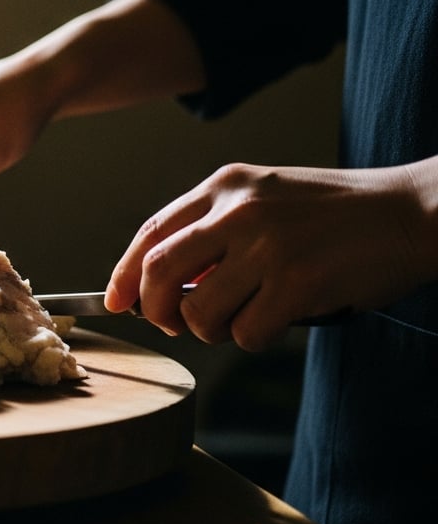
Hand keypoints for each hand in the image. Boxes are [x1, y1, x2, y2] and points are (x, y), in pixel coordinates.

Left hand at [104, 161, 437, 350]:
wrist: (413, 213)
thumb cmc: (339, 214)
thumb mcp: (266, 198)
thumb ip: (216, 230)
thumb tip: (163, 283)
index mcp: (225, 185)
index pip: (152, 232)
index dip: (125, 273)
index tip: (115, 301)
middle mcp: (238, 210)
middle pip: (158, 273)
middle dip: (154, 310)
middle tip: (172, 323)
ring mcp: (266, 245)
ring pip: (198, 311)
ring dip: (211, 330)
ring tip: (242, 318)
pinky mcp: (296, 282)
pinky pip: (245, 332)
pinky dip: (253, 338)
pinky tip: (279, 319)